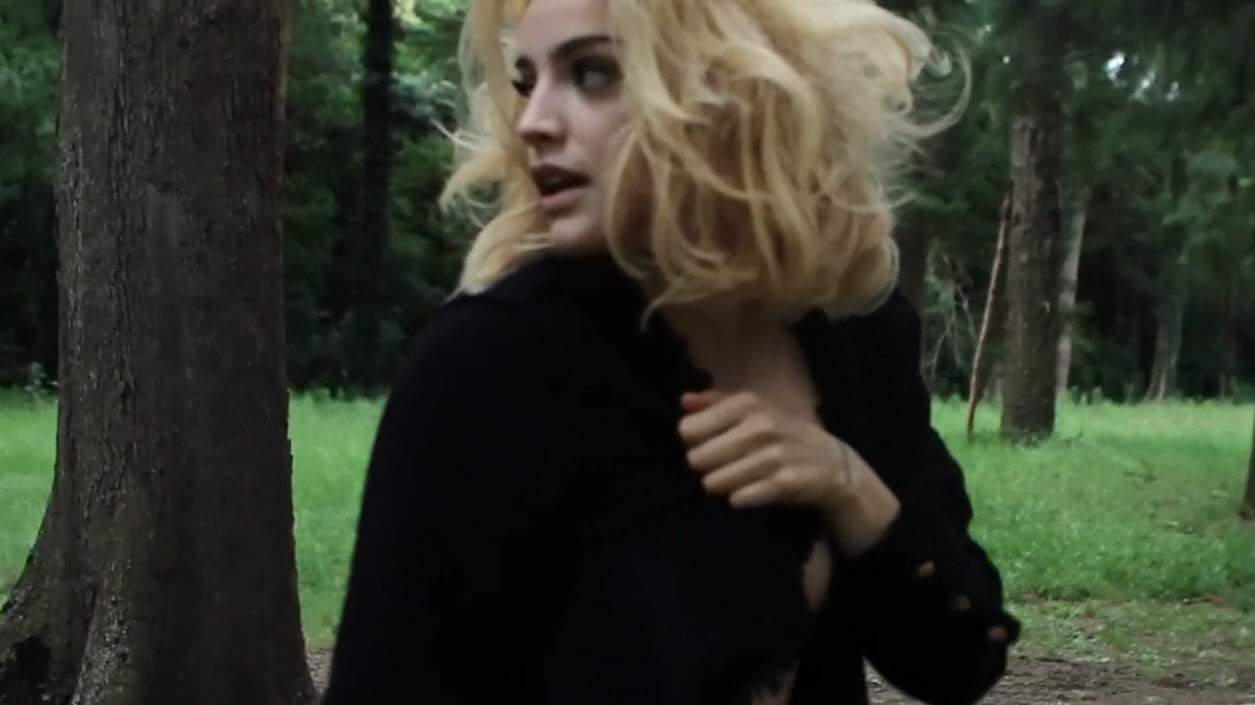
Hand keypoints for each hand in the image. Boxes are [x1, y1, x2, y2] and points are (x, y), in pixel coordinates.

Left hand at [677, 389, 855, 508]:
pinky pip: (739, 498)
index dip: (691, 442)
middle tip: (716, 468)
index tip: (702, 445)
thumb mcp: (754, 410)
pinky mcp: (784, 482)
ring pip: (713, 482)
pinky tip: (744, 495)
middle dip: (702, 468)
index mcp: (747, 404)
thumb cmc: (782, 435)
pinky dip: (737, 499)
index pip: (688, 428)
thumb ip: (715, 403)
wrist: (832, 463)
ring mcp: (773, 454)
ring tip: (730, 482)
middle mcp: (760, 426)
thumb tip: (683, 401)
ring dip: (718, 486)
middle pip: (696, 458)